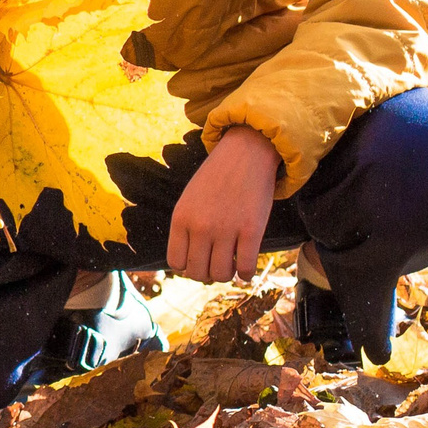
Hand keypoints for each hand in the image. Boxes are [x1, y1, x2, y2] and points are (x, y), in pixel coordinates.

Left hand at [166, 126, 280, 282]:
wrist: (246, 152)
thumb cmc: (218, 178)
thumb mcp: (189, 199)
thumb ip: (186, 227)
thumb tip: (187, 263)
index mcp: (181, 219)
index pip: (176, 263)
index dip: (188, 267)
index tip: (199, 261)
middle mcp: (200, 227)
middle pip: (197, 273)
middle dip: (207, 274)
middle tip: (217, 264)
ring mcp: (226, 229)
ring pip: (220, 274)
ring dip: (227, 275)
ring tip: (231, 265)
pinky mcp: (252, 230)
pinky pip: (246, 267)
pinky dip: (246, 274)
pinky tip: (246, 269)